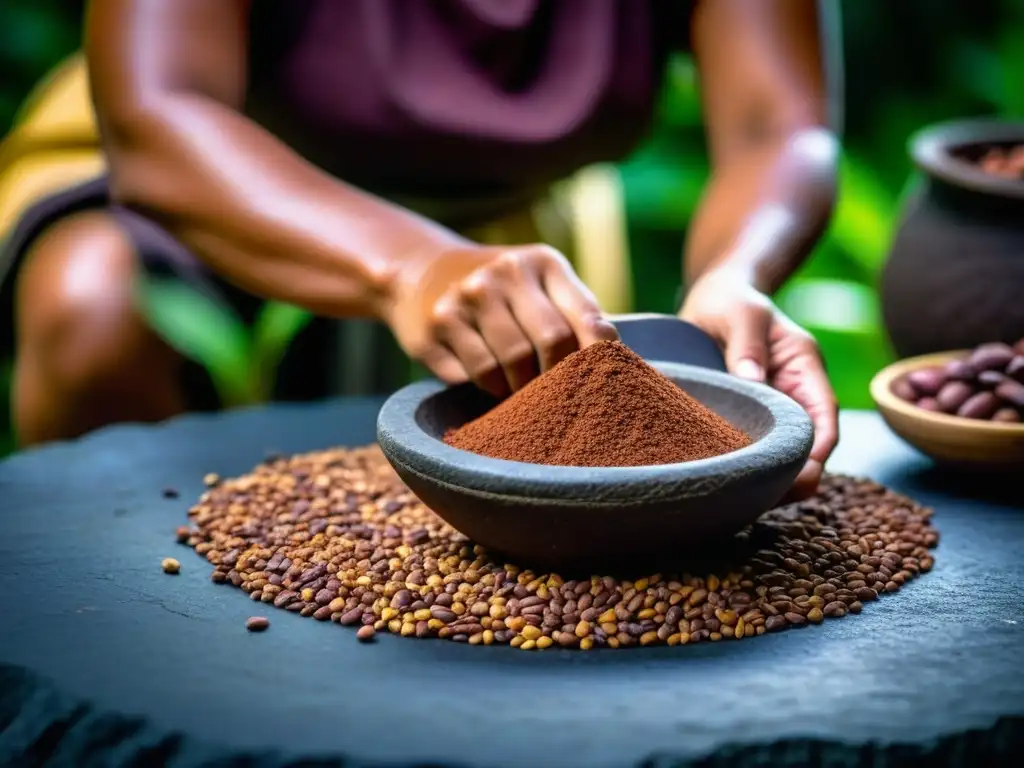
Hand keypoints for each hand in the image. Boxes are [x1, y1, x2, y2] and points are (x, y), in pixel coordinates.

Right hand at [384, 242, 617, 397]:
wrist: (421, 272)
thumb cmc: (501, 290)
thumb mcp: (540, 284)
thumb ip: (577, 313)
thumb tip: (614, 354)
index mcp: (541, 262)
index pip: (585, 316)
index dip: (598, 355)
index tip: (600, 381)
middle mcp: (503, 272)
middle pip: (551, 342)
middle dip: (557, 376)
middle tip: (556, 393)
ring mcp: (466, 297)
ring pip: (512, 364)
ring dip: (521, 387)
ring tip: (520, 387)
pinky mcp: (436, 326)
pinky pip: (475, 375)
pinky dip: (489, 387)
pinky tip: (490, 379)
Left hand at [680, 270, 837, 498]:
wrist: (713, 296)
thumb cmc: (731, 298)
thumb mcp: (741, 312)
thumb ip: (748, 344)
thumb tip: (751, 381)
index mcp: (804, 368)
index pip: (824, 418)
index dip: (817, 450)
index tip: (800, 474)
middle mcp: (793, 393)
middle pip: (807, 446)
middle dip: (794, 475)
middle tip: (765, 500)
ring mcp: (771, 407)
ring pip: (781, 452)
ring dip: (769, 476)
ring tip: (741, 499)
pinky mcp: (746, 416)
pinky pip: (754, 447)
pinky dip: (746, 467)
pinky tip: (723, 483)